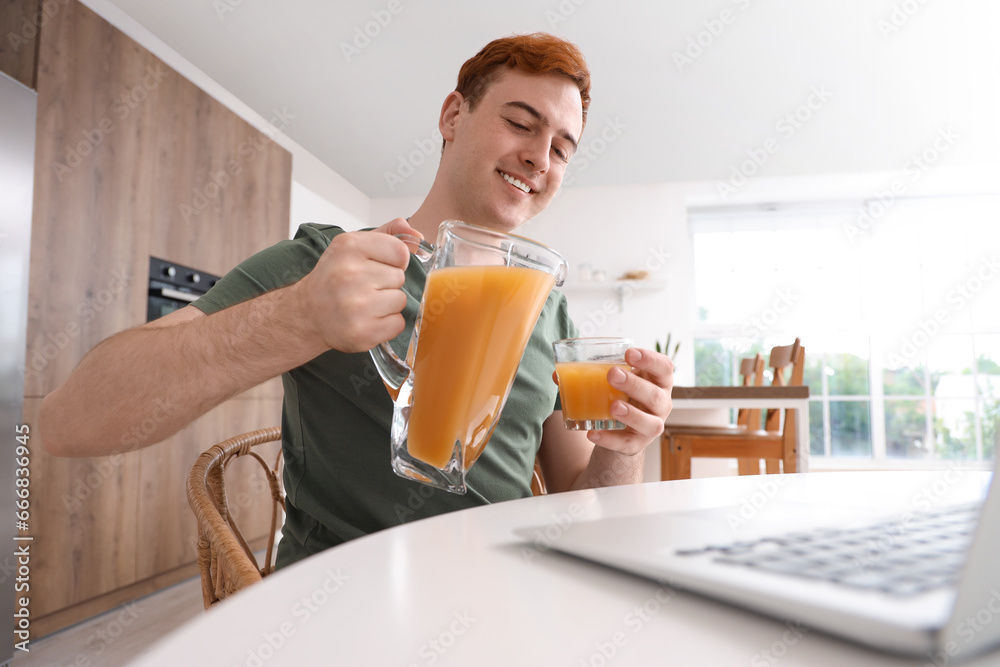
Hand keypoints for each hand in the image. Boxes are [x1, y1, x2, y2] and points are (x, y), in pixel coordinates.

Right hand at [294, 218, 422, 352]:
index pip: (400, 252)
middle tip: (364, 288)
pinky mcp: (362, 332)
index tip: (378, 266)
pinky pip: (398, 324)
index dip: (394, 261)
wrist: (307, 314)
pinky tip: (368, 319)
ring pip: (400, 300)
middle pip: (399, 277)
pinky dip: (387, 324)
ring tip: (365, 304)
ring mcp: (356, 306)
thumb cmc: (333, 278)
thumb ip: (388, 235)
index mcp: (349, 247)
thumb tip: (417, 236)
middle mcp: (350, 274)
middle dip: (387, 284)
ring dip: (388, 304)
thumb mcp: (353, 246)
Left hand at [587, 347, 673, 454]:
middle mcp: (661, 404)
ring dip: (632, 415)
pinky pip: (626, 444)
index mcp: (657, 381)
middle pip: (656, 395)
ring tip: (613, 406)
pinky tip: (593, 433)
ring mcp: (652, 426)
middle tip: (612, 374)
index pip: (664, 367)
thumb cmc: (619, 395)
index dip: (650, 359)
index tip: (629, 353)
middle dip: (635, 384)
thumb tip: (556, 374)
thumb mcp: (611, 382)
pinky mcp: (637, 445)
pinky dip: (609, 440)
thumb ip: (588, 374)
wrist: (620, 429)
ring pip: (650, 424)